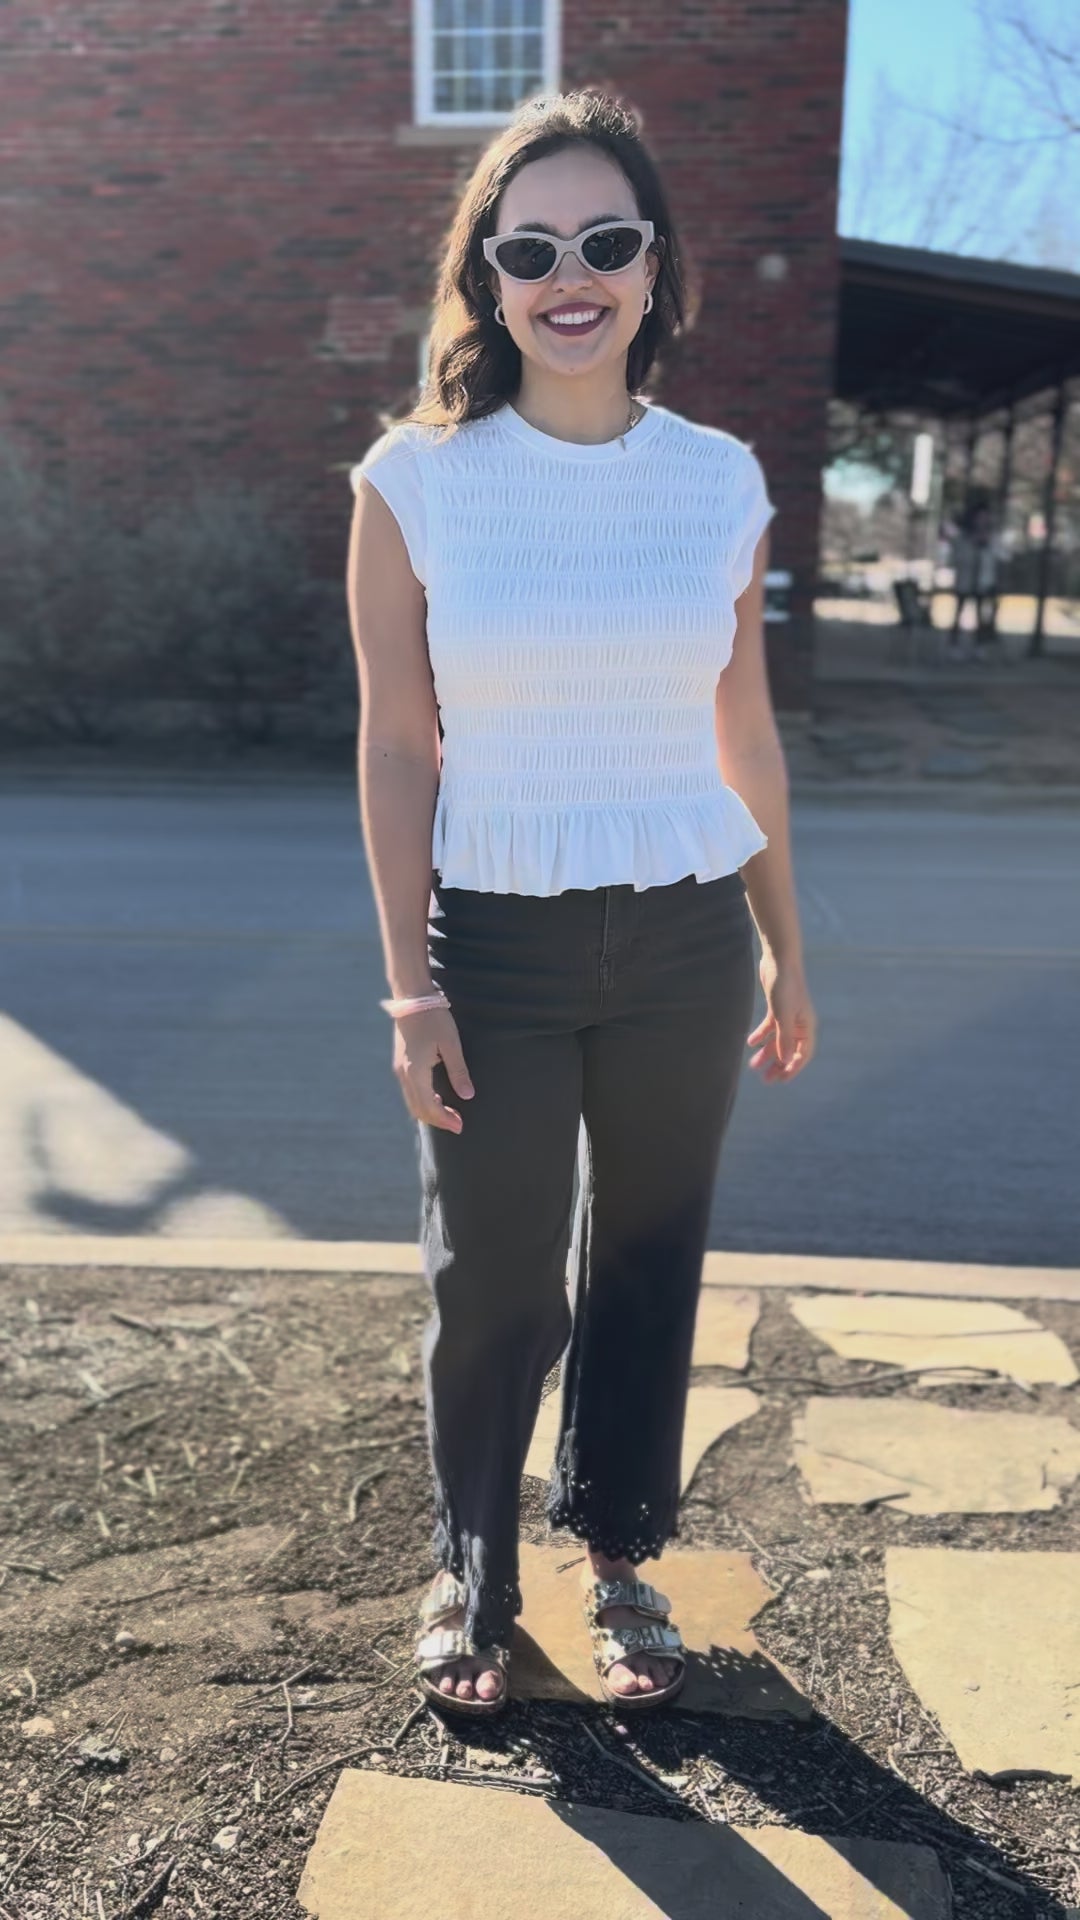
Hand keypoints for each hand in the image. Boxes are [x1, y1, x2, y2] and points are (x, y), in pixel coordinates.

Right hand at [392, 1005, 474, 1131]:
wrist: (411, 998)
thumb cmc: (434, 1018)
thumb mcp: (451, 1043)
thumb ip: (459, 1071)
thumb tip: (468, 1096)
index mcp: (415, 1071)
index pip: (429, 1106)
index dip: (445, 1120)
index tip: (460, 1126)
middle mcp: (404, 1074)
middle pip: (418, 1109)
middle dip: (437, 1120)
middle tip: (458, 1124)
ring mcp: (399, 1069)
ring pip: (412, 1102)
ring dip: (430, 1112)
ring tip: (450, 1114)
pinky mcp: (400, 1064)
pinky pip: (410, 1092)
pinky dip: (423, 1101)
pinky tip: (437, 1099)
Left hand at [747, 953, 816, 1083]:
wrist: (779, 960)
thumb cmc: (785, 987)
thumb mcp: (783, 1015)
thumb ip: (784, 1038)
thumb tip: (786, 1061)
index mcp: (806, 1026)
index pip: (802, 1054)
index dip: (793, 1068)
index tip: (781, 1079)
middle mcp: (799, 1023)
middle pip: (789, 1050)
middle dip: (778, 1065)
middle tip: (766, 1079)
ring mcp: (788, 1016)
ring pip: (778, 1040)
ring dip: (767, 1053)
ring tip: (753, 1065)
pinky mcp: (777, 1008)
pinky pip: (770, 1027)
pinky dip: (761, 1035)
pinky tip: (750, 1043)